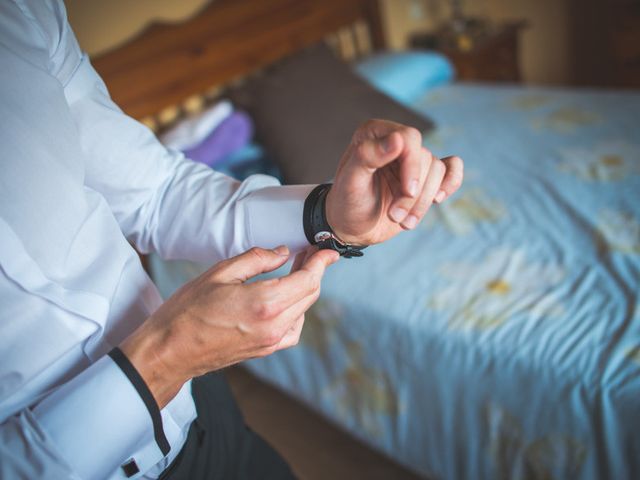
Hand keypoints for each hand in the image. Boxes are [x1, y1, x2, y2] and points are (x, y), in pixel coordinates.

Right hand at [120, 245, 337, 407]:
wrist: (170, 351)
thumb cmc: (187, 311)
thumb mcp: (220, 273)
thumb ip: (257, 259)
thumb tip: (283, 252)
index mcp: (265, 303)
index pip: (308, 279)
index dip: (321, 262)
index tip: (327, 250)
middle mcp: (274, 326)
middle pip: (310, 294)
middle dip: (314, 271)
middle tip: (307, 253)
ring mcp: (271, 342)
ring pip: (303, 311)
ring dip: (305, 290)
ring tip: (295, 271)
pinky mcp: (264, 351)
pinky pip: (292, 330)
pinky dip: (296, 311)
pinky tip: (284, 299)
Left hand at [326, 119, 463, 244]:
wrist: (353, 228)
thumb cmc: (347, 203)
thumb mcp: (351, 182)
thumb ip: (368, 156)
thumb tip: (397, 139)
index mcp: (375, 133)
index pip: (410, 138)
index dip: (412, 166)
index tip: (407, 191)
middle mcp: (396, 142)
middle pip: (425, 158)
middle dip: (414, 193)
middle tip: (394, 215)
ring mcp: (411, 160)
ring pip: (438, 171)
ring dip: (423, 202)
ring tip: (403, 221)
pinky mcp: (425, 176)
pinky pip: (451, 169)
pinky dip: (451, 183)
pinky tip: (439, 199)